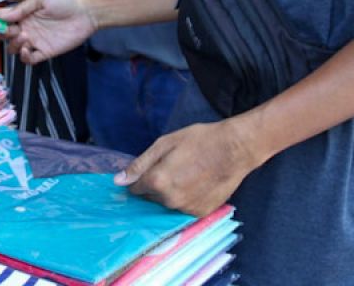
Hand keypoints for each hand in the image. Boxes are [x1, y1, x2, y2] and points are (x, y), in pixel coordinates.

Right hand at [0, 0, 95, 63]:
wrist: (87, 12)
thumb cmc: (65, 0)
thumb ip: (22, 7)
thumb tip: (3, 14)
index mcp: (24, 14)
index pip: (4, 18)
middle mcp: (27, 27)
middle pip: (6, 36)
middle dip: (3, 33)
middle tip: (11, 29)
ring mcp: (35, 40)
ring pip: (14, 48)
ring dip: (14, 44)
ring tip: (25, 36)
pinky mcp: (45, 51)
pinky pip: (28, 59)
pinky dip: (24, 56)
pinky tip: (28, 48)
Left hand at [114, 118, 257, 216]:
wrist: (235, 149)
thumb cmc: (199, 140)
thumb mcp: (165, 144)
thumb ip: (140, 164)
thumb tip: (118, 181)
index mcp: (158, 182)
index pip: (135, 188)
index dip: (139, 178)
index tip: (147, 170)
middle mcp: (170, 200)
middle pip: (151, 197)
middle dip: (155, 185)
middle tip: (171, 167)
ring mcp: (186, 209)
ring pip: (167, 204)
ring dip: (170, 193)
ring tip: (186, 173)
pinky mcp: (201, 213)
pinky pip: (184, 207)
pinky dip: (186, 198)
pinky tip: (196, 182)